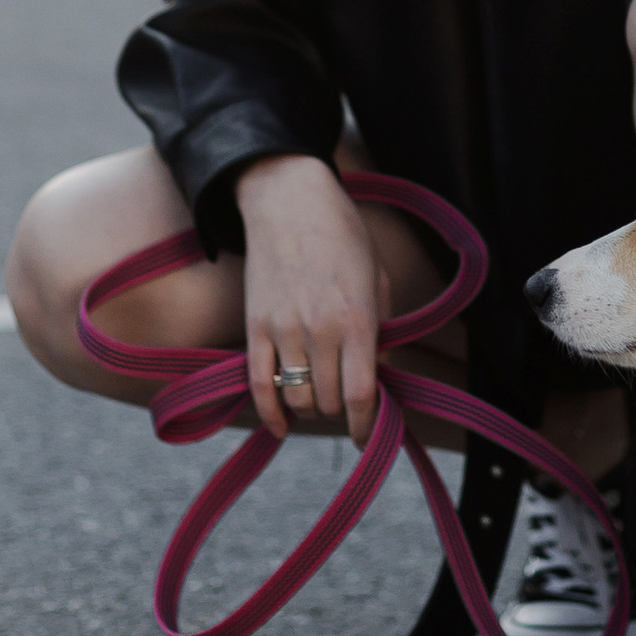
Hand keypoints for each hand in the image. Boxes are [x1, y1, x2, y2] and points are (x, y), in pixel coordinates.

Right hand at [233, 152, 385, 442]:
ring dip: (311, 409)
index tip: (370, 434)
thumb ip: (380, 331)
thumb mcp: (377, 278)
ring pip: (297, 398)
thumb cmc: (343, 235)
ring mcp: (283, 329)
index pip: (361, 394)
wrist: (289, 200)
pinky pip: (257, 385)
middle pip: (329, 401)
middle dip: (341, 411)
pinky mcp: (254, 326)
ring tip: (320, 399)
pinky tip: (280, 426)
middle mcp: (319, 329)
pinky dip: (269, 414)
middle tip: (346, 402)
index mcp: (357, 318)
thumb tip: (378, 378)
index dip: (366, 424)